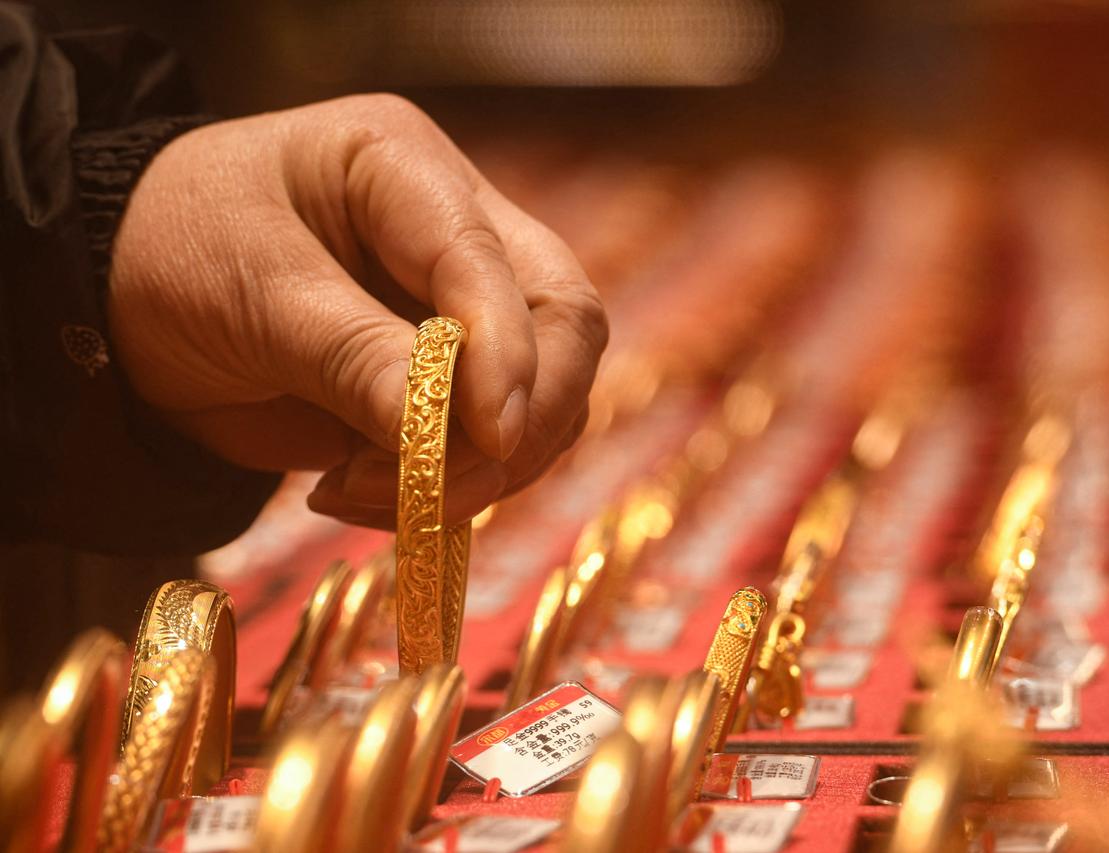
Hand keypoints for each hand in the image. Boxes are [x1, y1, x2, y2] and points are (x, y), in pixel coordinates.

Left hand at [108, 94, 606, 527]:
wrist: (126, 303)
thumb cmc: (177, 253)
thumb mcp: (252, 295)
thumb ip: (351, 359)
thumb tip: (440, 438)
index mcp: (407, 170)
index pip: (492, 259)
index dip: (506, 351)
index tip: (490, 436)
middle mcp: (459, 232)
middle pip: (564, 322)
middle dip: (520, 420)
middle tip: (433, 489)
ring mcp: (464, 310)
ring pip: (547, 395)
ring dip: (479, 469)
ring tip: (360, 492)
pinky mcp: (453, 382)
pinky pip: (495, 444)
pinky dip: (451, 488)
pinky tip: (370, 497)